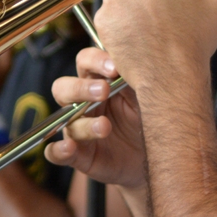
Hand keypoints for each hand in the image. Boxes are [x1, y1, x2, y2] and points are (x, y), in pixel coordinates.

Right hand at [44, 47, 147, 188]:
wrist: (160, 157)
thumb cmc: (151, 119)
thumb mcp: (148, 96)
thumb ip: (137, 79)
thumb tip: (136, 58)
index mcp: (98, 82)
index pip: (85, 63)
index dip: (94, 61)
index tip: (114, 68)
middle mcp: (83, 104)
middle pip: (63, 88)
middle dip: (81, 88)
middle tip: (104, 91)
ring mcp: (78, 130)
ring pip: (64, 121)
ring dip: (83, 123)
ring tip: (105, 127)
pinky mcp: (79, 156)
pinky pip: (56, 153)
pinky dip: (58, 150)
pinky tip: (69, 148)